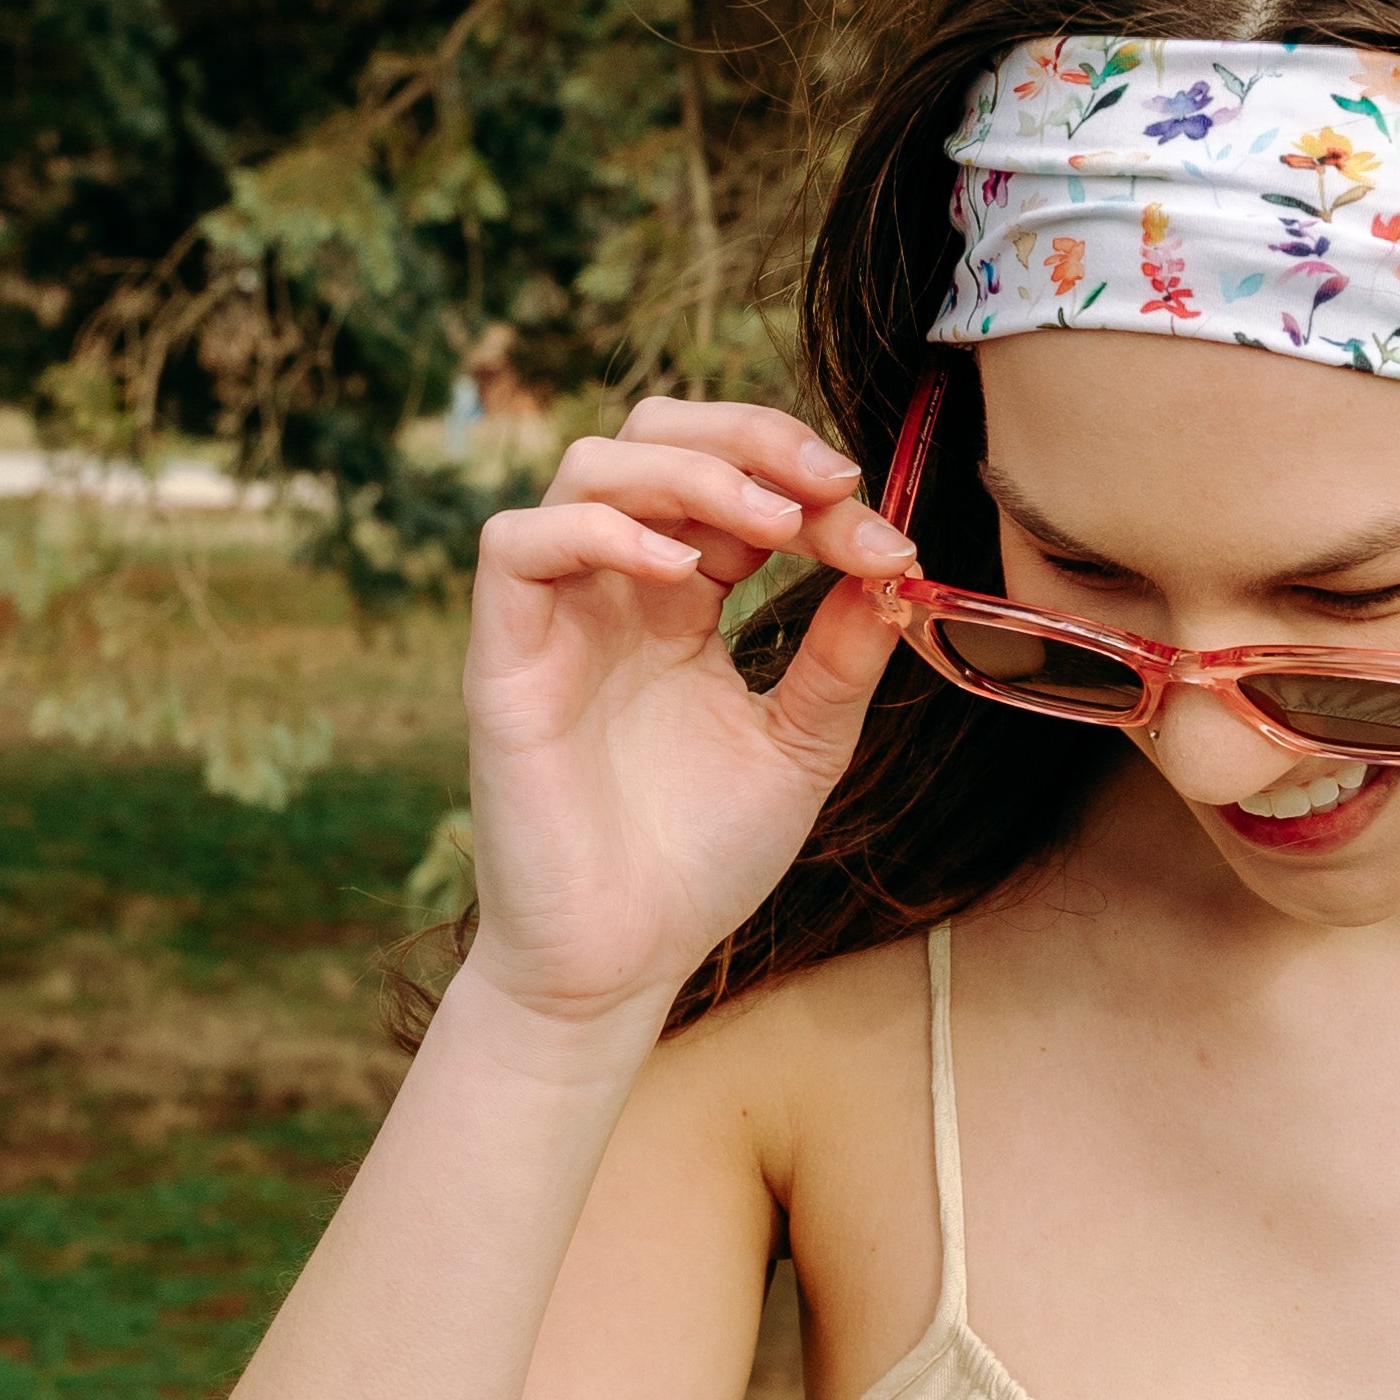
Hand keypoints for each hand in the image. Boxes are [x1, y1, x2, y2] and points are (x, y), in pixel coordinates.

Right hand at [459, 402, 911, 1029]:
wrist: (621, 963)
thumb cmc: (699, 862)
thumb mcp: (801, 747)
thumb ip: (839, 658)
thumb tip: (895, 567)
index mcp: (682, 601)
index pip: (736, 488)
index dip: (809, 488)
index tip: (885, 540)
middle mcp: (615, 588)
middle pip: (653, 436)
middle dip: (747, 436)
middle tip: (828, 483)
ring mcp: (557, 615)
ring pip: (590, 468)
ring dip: (689, 471)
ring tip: (770, 522)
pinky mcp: (504, 658)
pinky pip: (517, 545)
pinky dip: (600, 533)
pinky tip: (683, 577)